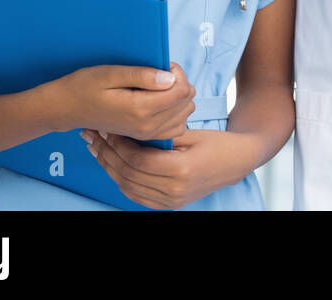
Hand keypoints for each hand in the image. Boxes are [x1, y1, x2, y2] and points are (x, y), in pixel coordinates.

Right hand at [51, 62, 194, 141]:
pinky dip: (174, 113)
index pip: (182, 91)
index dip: (178, 73)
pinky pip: (175, 127)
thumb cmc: (85, 86)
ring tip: (159, 87)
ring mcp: (146, 134)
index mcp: (140, 109)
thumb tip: (171, 79)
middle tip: (160, 75)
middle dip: (180, 84)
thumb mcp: (111, 73)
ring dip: (179, 98)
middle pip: (187, 103)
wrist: (66, 109)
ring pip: (184, 115)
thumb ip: (143, 76)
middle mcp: (147, 126)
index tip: (163, 66)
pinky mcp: (144, 136)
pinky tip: (160, 101)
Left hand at [80, 128, 257, 210]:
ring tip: (97, 150)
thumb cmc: (216, 143)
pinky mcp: (170, 205)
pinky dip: (122, 181)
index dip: (118, 144)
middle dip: (108, 154)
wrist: (237, 162)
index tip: (108, 128)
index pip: (137, 159)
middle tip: (94, 137)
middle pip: (129, 174)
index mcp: (181, 169)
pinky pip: (136, 196)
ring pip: (128, 187)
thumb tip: (129, 127)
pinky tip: (113, 166)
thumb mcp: (190, 133)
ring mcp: (172, 200)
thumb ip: (161, 135)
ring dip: (109, 168)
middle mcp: (175, 189)